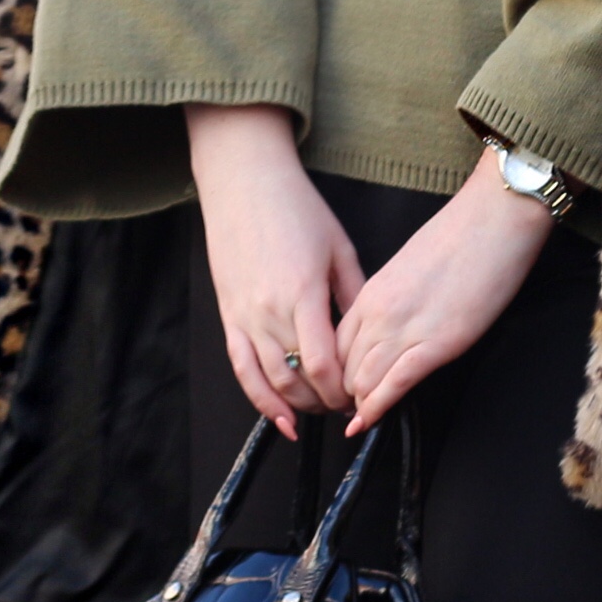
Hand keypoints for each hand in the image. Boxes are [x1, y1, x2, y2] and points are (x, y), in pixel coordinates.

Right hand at [186, 104, 363, 435]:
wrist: (245, 184)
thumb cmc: (297, 209)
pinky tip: (278, 417)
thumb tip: (372, 333)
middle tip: (347, 405)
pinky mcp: (228, 316)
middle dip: (325, 401)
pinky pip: (241, 367)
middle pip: (297, 379)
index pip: (322, 364)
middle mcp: (269, 312)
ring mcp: (244, 316)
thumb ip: (355, 294)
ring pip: (269, 381)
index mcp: (302, 294)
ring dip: (296, 405)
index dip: (342, 389)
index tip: (360, 395)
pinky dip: (259, 398)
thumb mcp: (339, 248)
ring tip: (318, 412)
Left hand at [331, 154, 551, 432]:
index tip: (341, 385)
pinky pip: (395, 383)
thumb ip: (394, 298)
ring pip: (363, 379)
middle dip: (342, 392)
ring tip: (359, 420)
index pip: (337, 342)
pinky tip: (369, 422)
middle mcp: (379, 311)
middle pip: (344, 365)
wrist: (495, 219)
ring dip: (359, 404)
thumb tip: (395, 323)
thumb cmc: (462, 235)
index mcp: (372, 291)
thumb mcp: (411, 268)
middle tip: (347, 411)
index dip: (335, 369)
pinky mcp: (436, 344)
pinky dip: (378, 408)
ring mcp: (406, 328)